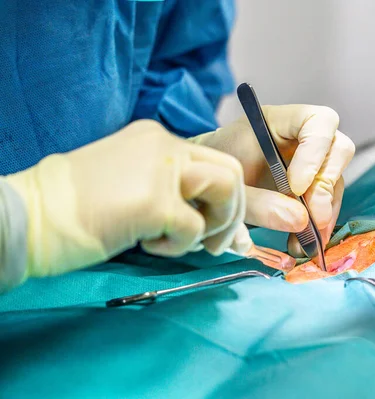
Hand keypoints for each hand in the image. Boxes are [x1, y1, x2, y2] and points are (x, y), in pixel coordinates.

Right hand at [5, 120, 248, 278]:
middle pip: (230, 170)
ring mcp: (160, 170)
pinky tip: (147, 245)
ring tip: (184, 241)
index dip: (226, 197)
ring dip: (217, 224)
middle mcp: (163, 145)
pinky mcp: (154, 201)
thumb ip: (169, 189)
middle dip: (233, 211)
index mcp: (156, 139)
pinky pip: (195, 229)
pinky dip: (179, 246)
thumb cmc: (72, 209)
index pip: (214, 161)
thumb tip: (210, 220)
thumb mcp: (128, 182)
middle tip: (214, 241)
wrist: (28, 217)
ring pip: (226, 189)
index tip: (217, 227)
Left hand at [191, 105, 354, 253]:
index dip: (315, 153)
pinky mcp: (311, 185)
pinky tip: (301, 242)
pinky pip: (327, 202)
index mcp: (279, 120)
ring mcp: (310, 161)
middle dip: (326, 188)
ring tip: (304, 242)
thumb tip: (301, 221)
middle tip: (312, 220)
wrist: (206, 182)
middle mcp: (302, 137)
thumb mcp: (230, 186)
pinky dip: (318, 224)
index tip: (296, 187)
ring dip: (325, 213)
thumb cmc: (213, 172)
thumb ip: (259, 202)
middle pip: (338, 151)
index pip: (319, 122)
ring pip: (335, 181)